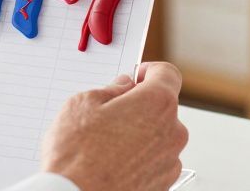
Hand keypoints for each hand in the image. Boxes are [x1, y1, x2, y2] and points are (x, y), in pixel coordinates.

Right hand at [42, 62, 188, 190]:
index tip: (137, 76)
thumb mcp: (83, 105)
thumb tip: (122, 88)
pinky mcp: (163, 184)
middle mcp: (172, 131)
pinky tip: (114, 164)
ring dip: (140, 135)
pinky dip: (140, 160)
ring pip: (158, 136)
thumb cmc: (76, 157)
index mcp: (157, 103)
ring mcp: (170, 161)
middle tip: (110, 115)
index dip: (150, 71)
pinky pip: (155, 162)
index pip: (168, 74)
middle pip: (162, 108)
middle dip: (140, 107)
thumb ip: (111, 89)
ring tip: (107, 146)